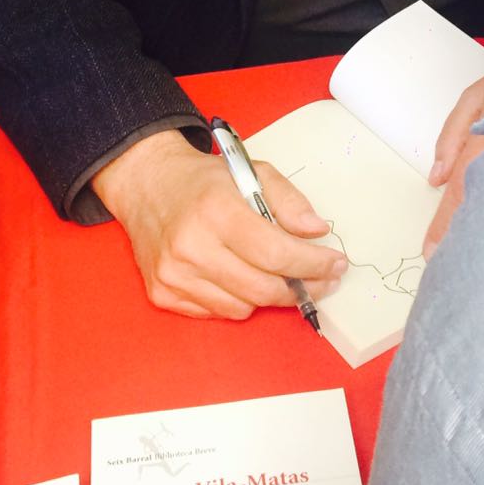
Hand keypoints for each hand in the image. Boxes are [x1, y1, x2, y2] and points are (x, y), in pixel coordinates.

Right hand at [92, 128, 347, 318]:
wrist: (147, 184)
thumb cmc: (204, 180)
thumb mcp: (252, 172)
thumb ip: (289, 201)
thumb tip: (318, 231)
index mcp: (216, 210)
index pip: (275, 253)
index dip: (313, 264)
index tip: (336, 264)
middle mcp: (191, 246)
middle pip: (262, 288)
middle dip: (302, 288)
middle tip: (322, 280)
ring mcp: (174, 274)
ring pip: (242, 307)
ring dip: (268, 295)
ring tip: (278, 274)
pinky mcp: (163, 292)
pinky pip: (217, 312)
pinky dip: (237, 299)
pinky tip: (240, 276)